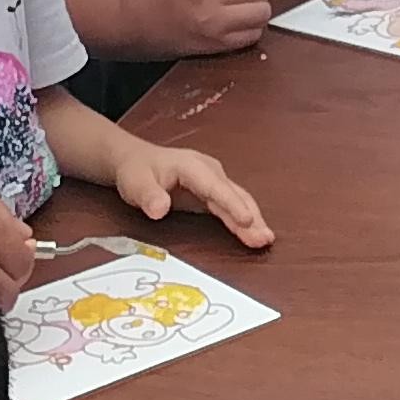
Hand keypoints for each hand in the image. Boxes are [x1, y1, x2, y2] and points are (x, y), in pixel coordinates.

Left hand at [103, 138, 275, 247]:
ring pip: (238, 200)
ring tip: (265, 239)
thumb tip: (160, 210)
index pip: (215, 187)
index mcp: (192, 167)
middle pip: (234, 194)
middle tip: (264, 238)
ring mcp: (213, 181)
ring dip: (252, 220)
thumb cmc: (136, 170)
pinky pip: (232, 205)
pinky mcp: (212, 192)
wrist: (134, 160)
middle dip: (251, 216)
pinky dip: (243, 219)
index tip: (247, 220)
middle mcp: (209, 171)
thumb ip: (148, 195)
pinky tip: (253, 233)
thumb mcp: (135, 182)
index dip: (232, 204)